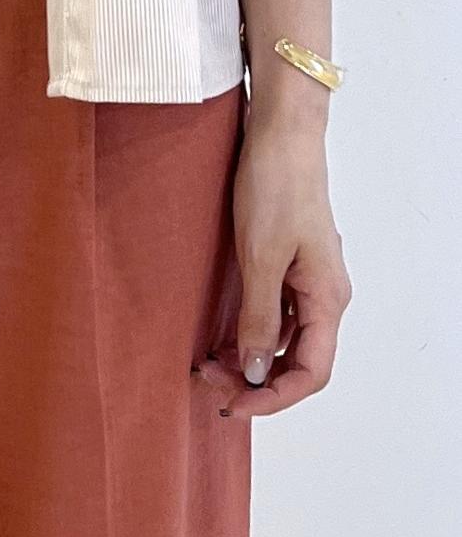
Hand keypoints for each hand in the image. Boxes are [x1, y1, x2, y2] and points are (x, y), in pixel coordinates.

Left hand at [195, 116, 351, 417]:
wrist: (281, 132)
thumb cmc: (276, 186)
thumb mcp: (261, 256)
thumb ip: (260, 318)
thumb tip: (256, 371)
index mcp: (327, 298)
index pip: (311, 371)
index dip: (274, 397)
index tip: (233, 404)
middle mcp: (324, 294)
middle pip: (298, 360)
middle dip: (256, 379)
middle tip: (208, 379)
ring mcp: (308, 278)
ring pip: (284, 337)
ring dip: (250, 355)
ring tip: (209, 360)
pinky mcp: (290, 261)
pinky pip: (275, 311)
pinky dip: (250, 327)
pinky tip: (221, 330)